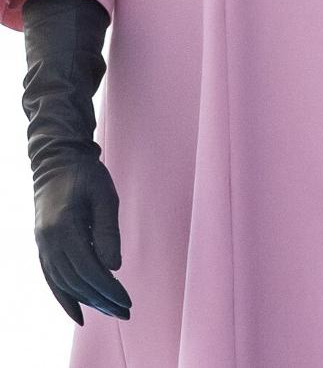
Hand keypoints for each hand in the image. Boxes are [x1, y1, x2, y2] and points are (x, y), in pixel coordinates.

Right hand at [33, 158, 130, 323]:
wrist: (56, 162)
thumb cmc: (85, 175)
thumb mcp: (105, 195)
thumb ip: (109, 231)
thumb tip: (114, 267)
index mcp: (63, 228)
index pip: (87, 269)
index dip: (107, 288)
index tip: (126, 299)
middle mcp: (48, 243)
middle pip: (76, 281)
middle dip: (101, 300)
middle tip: (126, 312)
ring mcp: (42, 247)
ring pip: (64, 284)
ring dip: (87, 301)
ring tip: (111, 311)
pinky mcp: (44, 248)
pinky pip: (53, 280)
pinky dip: (65, 298)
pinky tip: (79, 313)